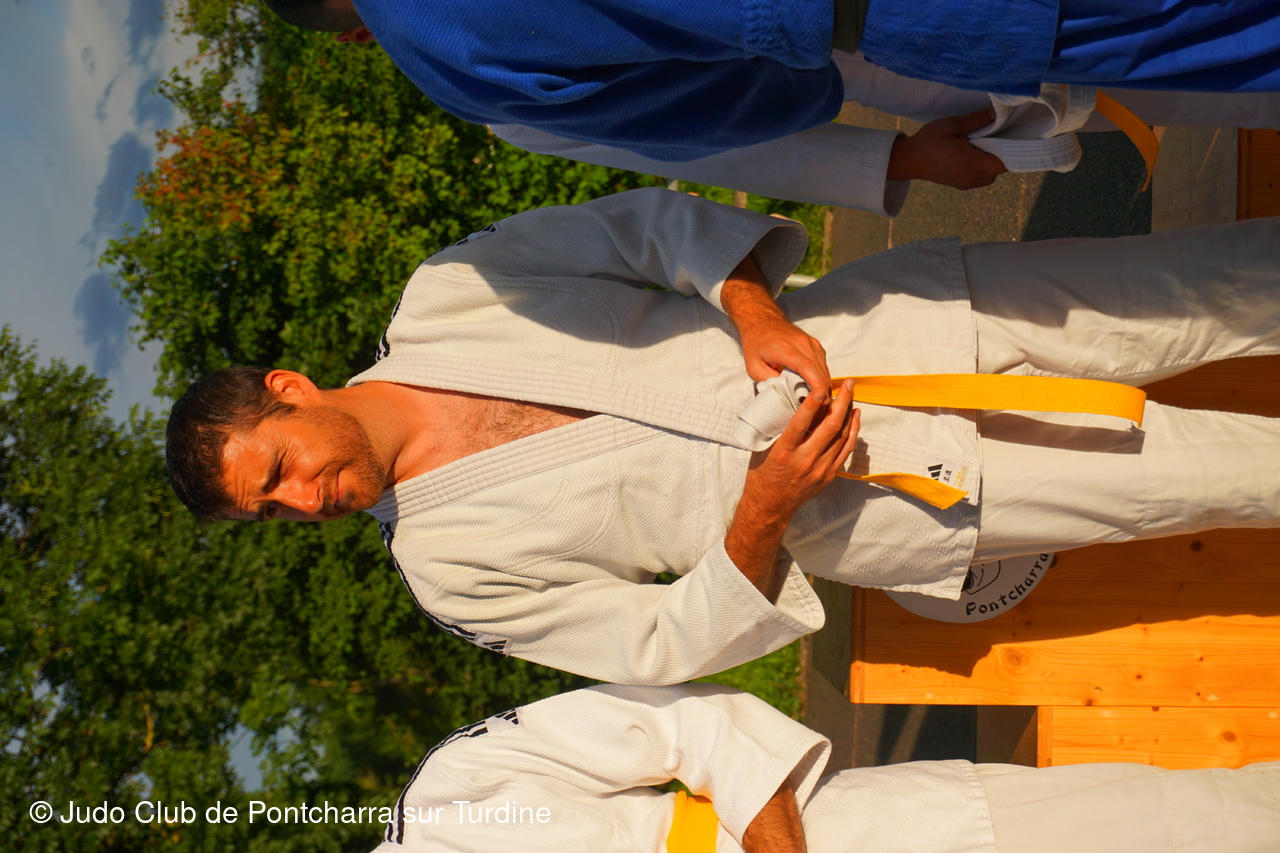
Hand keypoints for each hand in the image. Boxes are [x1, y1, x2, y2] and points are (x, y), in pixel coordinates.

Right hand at [724, 380, 858, 600]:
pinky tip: (854, 417)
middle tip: (847, 383)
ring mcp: (820, 469)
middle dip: (841, 401)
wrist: (769, 507)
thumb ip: (776, 429)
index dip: (813, 403)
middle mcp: (804, 461)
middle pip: (830, 426)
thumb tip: (787, 402)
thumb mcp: (763, 450)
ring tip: (852, 394)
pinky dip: (852, 431)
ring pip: (842, 436)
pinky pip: (845, 449)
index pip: (801, 423)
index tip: (821, 386)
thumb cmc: (762, 475)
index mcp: (784, 453)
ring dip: (849, 413)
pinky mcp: (829, 475)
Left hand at [739, 312, 830, 402]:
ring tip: (818, 402)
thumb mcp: (754, 367)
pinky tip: (816, 388)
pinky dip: (822, 377)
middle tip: (820, 410)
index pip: (807, 368)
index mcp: (785, 349)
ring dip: (823, 385)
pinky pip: (822, 363)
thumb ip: (769, 381)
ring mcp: (811, 342)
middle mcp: (802, 344)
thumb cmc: (756, 344)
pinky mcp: (814, 344)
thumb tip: (786, 394)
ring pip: (824, 368)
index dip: (817, 385)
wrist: (762, 321)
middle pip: (820, 370)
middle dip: (823, 391)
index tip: (821, 400)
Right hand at [886, 109, 1008, 188]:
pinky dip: (981, 168)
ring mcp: (966, 184)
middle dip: (1000, 155)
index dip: (1011, 151)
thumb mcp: (952, 124)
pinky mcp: (960, 185)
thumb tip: (997, 113)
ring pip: (990, 175)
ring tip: (982, 146)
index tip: (1010, 137)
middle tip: (995, 137)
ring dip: (991, 162)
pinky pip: (980, 178)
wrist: (908, 160)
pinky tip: (972, 154)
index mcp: (972, 163)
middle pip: (999, 170)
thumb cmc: (928, 141)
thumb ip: (977, 120)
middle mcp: (972, 177)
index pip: (1004, 163)